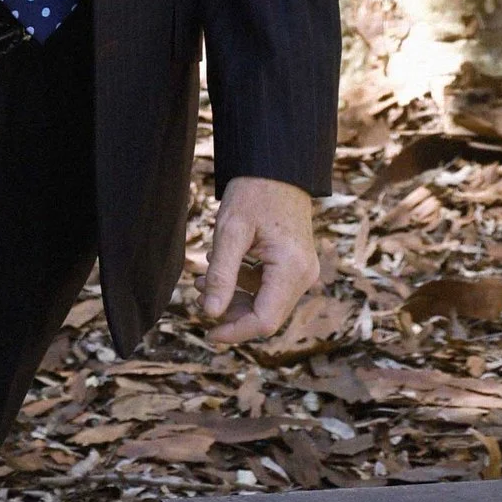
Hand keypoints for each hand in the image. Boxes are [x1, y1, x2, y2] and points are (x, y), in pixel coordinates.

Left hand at [199, 177, 320, 345]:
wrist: (277, 168)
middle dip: (230, 313)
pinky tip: (221, 268)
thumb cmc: (254, 193)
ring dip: (234, 299)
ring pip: (266, 304)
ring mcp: (302, 271)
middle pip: (266, 316)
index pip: (264, 321)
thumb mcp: (230, 232)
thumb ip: (221, 275)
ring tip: (202, 280)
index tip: (206, 332)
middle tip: (197, 296)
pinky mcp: (295, 265)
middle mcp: (304, 275)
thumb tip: (210, 313)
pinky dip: (244, 286)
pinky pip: (269, 289)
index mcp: (292, 269)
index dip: (234, 332)